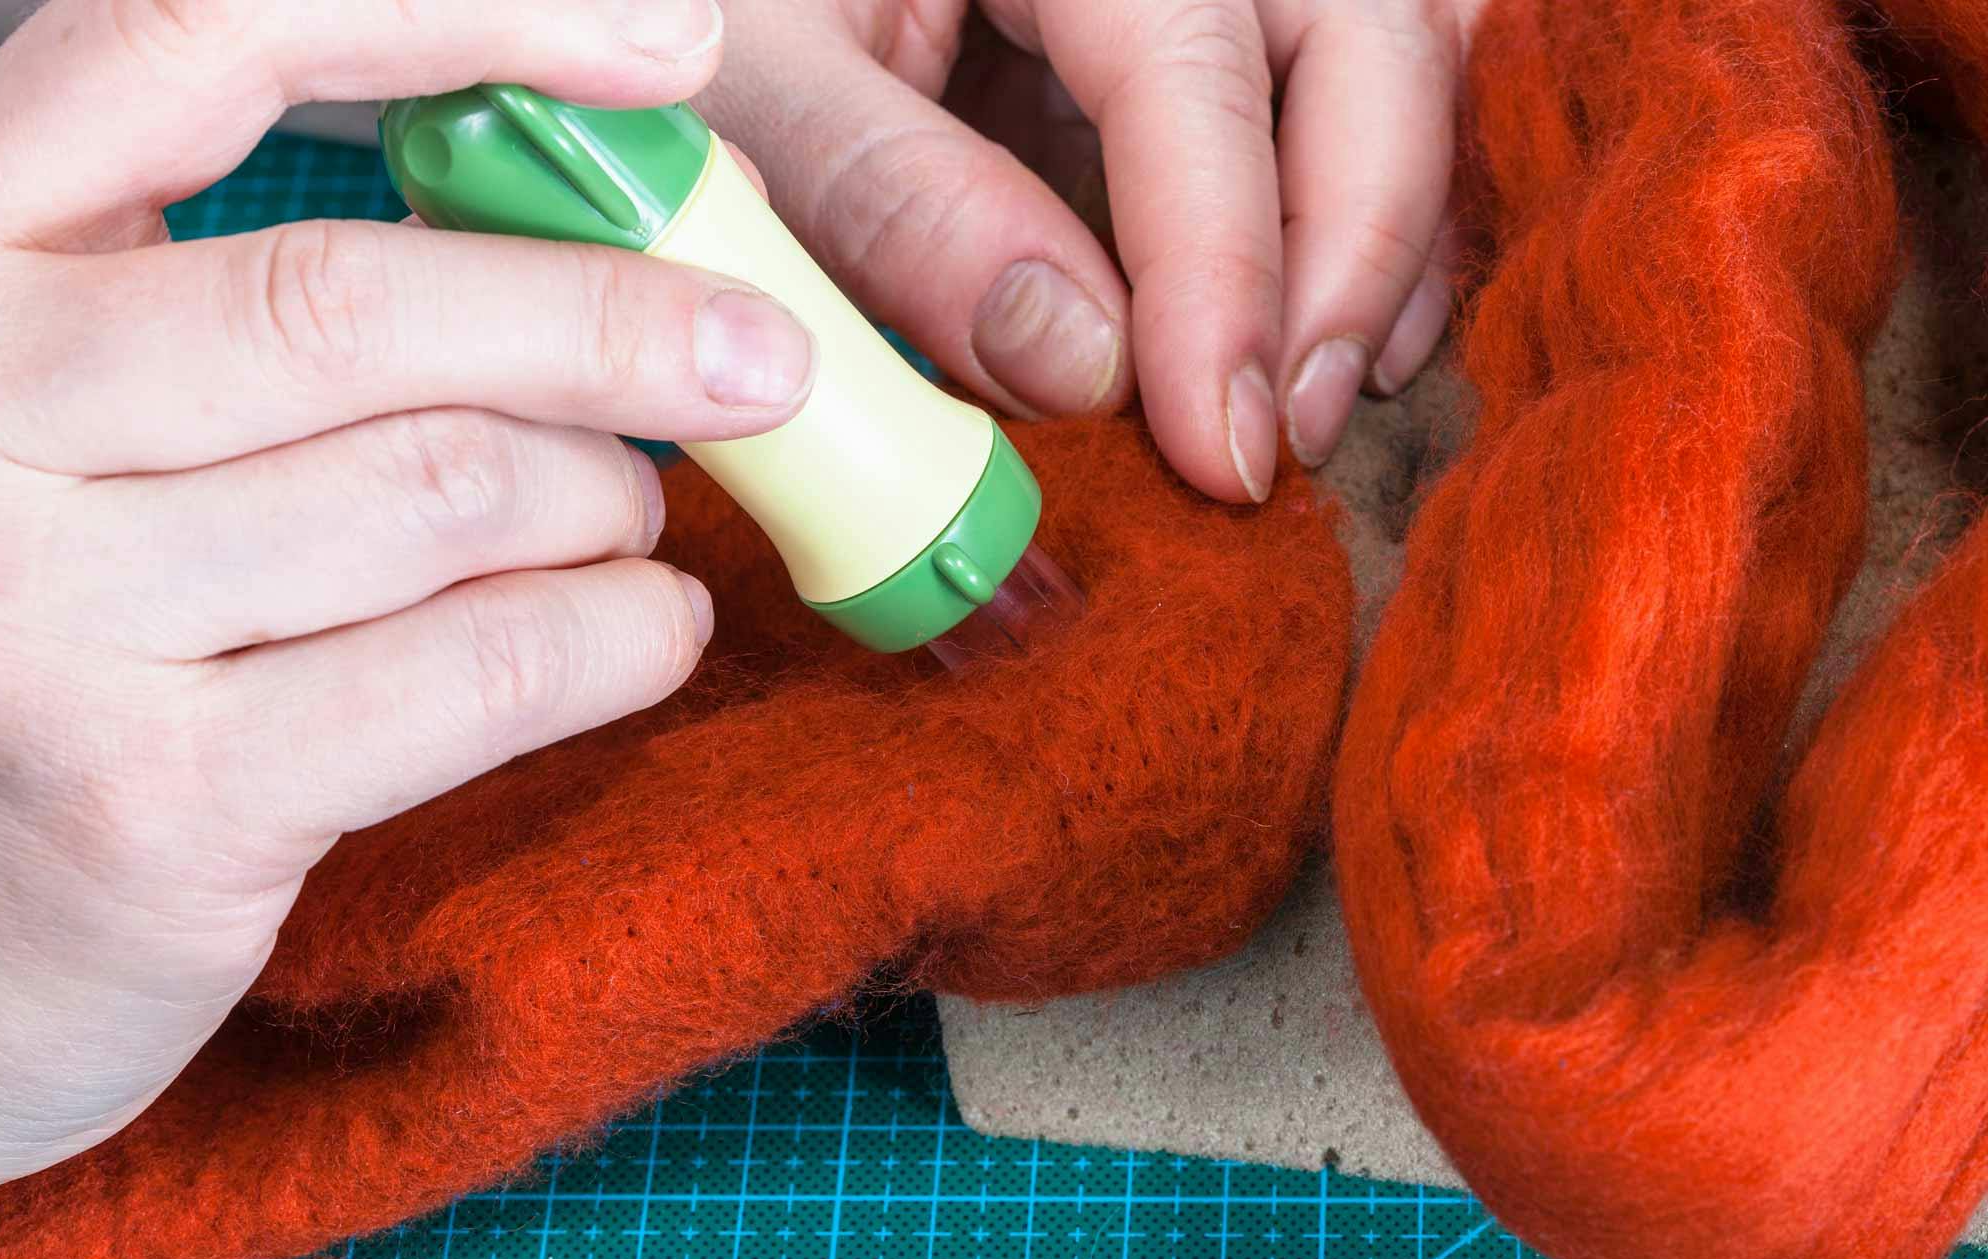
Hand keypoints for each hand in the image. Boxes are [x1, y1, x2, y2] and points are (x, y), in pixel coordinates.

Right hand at [0, 0, 815, 1184]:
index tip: (668, 39)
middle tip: (762, 354)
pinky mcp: (156, 799)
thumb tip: (604, 216)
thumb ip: (283, 311)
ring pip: (449, 486)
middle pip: (352, 298)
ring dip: (607, 501)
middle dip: (606, 318)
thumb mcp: (106, 421)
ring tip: (628, 523)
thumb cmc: (66, 639)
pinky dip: (621, 635)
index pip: (190, 44)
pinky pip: (485, 665)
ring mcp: (38, 614)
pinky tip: (649, 630)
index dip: (454, 15)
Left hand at [696, 0, 1484, 500]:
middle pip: (1363, 33)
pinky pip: (1319, 105)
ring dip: (1373, 239)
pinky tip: (1297, 347)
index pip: (1195, 64)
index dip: (1227, 266)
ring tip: (1310, 404)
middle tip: (1280, 439)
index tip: (1225, 446)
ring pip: (1383, 61)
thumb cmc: (683, 21)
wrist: (645, 8)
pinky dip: (1337, 228)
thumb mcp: (749, 88)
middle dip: (1355, 245)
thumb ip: (891, 205)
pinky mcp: (1175, 40)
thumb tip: (1081, 366)